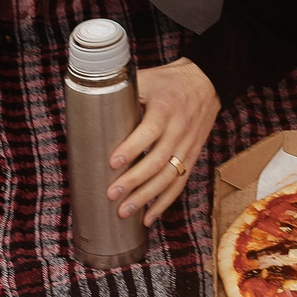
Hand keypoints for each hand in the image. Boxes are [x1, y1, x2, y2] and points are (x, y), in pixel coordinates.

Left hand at [110, 56, 217, 226]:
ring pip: (169, 178)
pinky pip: (179, 184)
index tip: (113, 162)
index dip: (131, 148)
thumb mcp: (147, 79)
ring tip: (125, 211)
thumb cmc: (170, 81)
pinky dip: (164, 203)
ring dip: (147, 198)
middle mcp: (179, 129)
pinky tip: (149, 218)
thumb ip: (123, 92)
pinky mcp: (192, 156)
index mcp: (165, 108)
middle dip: (134, 181)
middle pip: (158, 161)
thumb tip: (88, 106)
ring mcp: (187, 145)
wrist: (207, 82)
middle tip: (112, 195)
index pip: (148, 132)